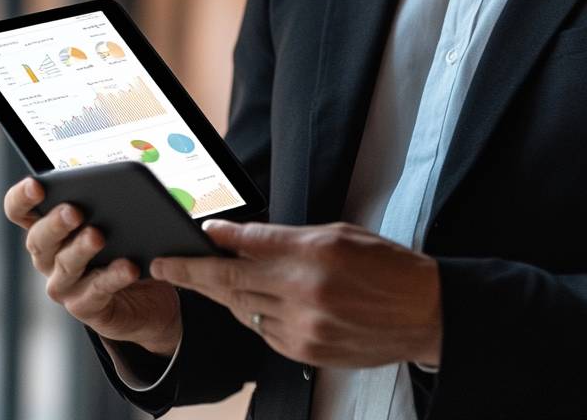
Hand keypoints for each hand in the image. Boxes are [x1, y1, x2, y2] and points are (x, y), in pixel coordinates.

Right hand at [3, 177, 181, 356]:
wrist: (151, 290)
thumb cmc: (128, 241)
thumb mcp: (119, 215)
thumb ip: (109, 198)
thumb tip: (118, 179)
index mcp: (51, 228)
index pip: (22, 212)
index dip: (21, 199)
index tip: (35, 185)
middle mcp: (49, 257)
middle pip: (39, 239)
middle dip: (55, 223)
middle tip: (73, 210)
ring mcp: (65, 285)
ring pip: (65, 265)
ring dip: (80, 249)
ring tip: (98, 236)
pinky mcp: (88, 306)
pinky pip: (96, 291)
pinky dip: (112, 277)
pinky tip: (128, 267)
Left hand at [150, 221, 440, 368]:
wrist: (423, 313)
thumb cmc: (387, 266)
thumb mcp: (340, 234)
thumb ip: (288, 238)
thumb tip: (243, 238)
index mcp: (314, 252)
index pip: (249, 242)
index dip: (217, 238)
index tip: (195, 233)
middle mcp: (304, 291)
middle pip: (232, 281)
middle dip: (192, 272)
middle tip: (163, 264)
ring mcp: (303, 327)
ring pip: (243, 309)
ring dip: (223, 294)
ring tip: (206, 279)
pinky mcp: (305, 353)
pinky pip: (264, 332)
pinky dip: (255, 315)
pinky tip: (259, 302)